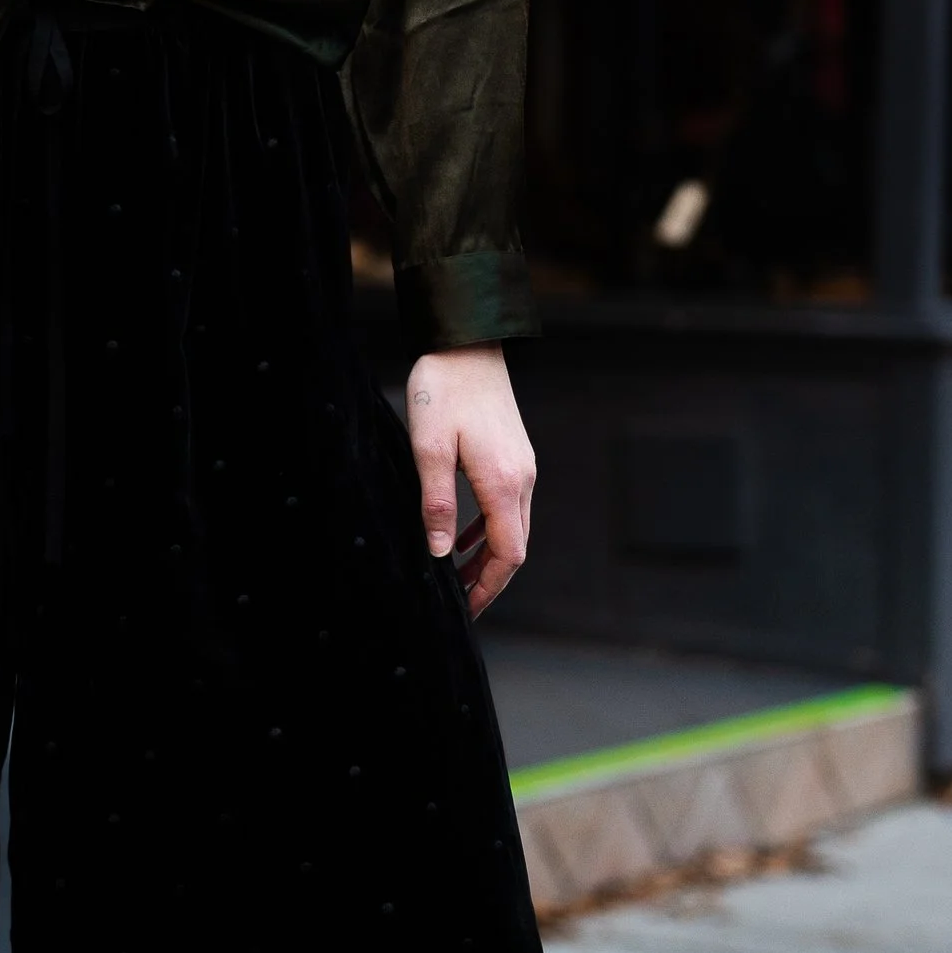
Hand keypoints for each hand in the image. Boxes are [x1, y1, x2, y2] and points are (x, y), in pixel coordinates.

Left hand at [405, 346, 533, 620]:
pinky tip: (461, 538)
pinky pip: (507, 506)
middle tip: (459, 603)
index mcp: (504, 483)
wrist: (467, 343)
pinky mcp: (513, 456)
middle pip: (514, 547)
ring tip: (457, 579)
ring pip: (512, 528)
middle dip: (489, 580)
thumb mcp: (428, 449)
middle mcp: (523, 479)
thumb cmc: (444, 390)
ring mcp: (522, 467)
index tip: (466, 609)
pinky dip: (487, 530)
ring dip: (488, 556)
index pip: (508, 554)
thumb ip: (436, 504)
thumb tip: (440, 553)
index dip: (489, 587)